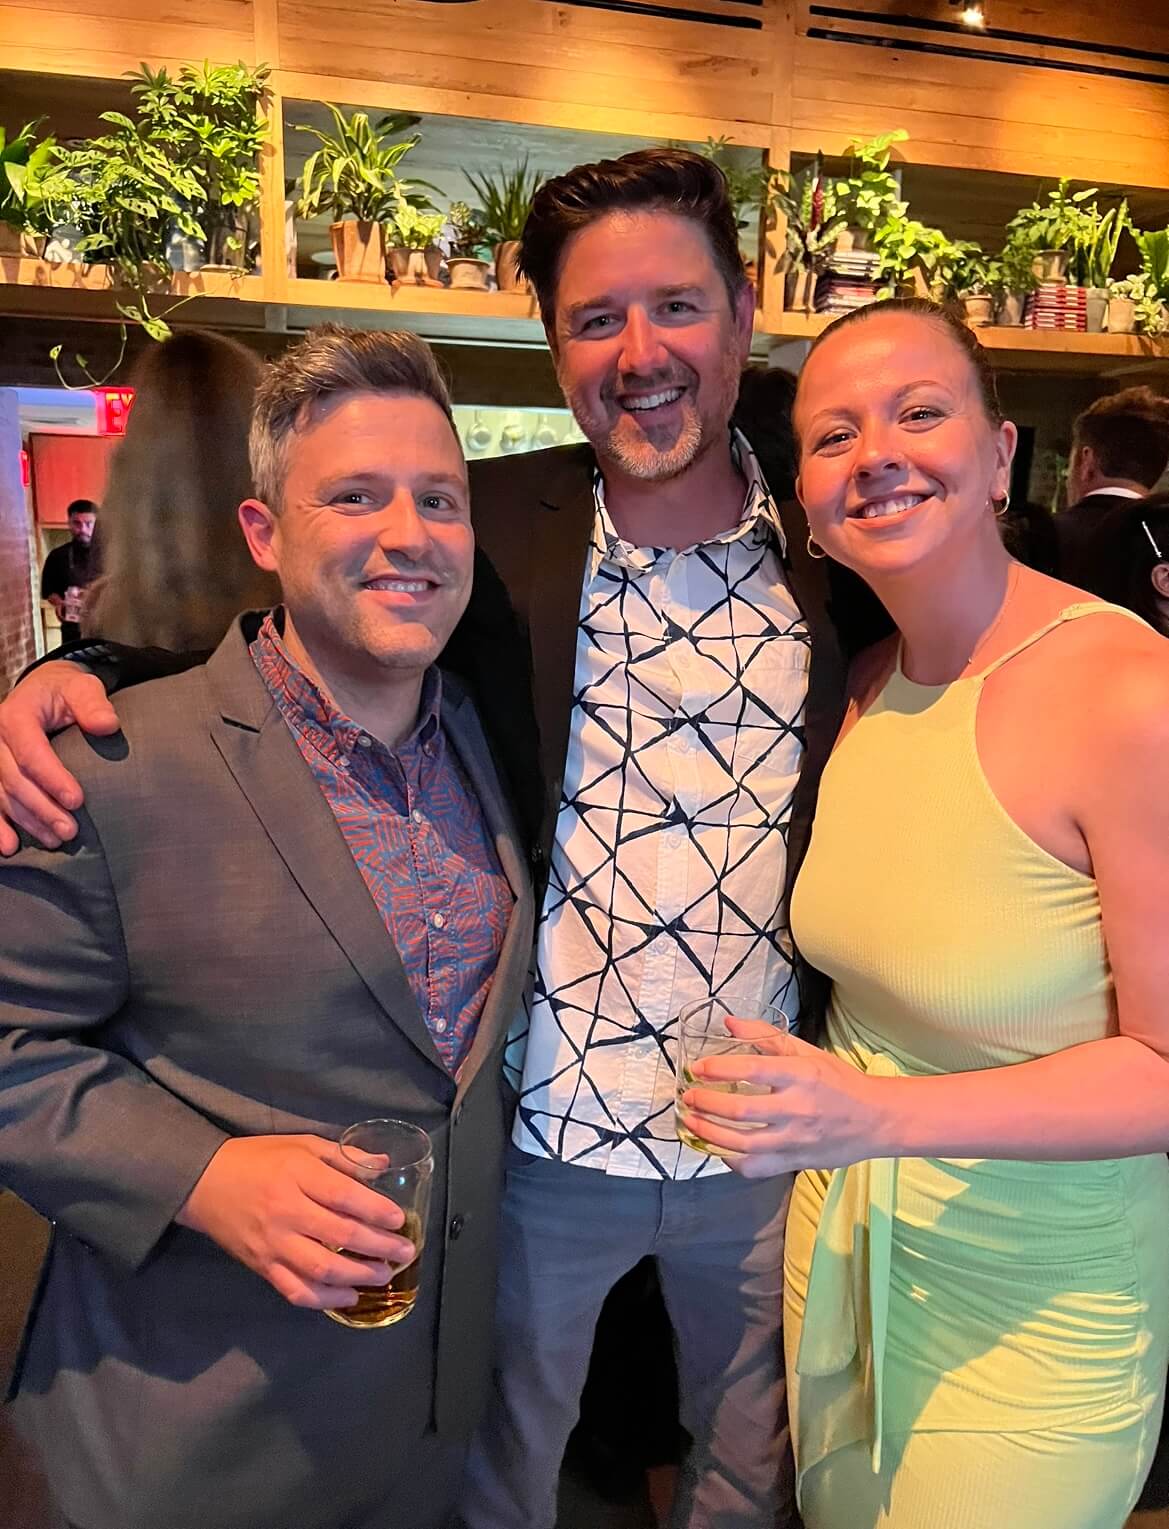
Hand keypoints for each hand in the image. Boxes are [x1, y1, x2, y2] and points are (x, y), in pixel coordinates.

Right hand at [0, 663, 120, 854]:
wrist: (42, 691)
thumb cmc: (64, 691)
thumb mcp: (81, 687)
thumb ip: (92, 703)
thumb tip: (106, 725)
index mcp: (15, 717)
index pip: (31, 752)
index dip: (52, 778)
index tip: (77, 800)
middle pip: (14, 780)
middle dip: (42, 808)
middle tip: (71, 830)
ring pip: (2, 796)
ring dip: (27, 822)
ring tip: (56, 839)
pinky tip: (10, 847)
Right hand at [175, 1135, 417, 1310]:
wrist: (202, 1183)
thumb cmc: (257, 1159)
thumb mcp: (300, 1145)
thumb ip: (342, 1156)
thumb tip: (382, 1165)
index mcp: (297, 1175)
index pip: (344, 1196)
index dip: (376, 1211)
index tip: (400, 1220)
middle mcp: (286, 1212)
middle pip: (340, 1236)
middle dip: (379, 1247)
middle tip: (405, 1252)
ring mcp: (273, 1244)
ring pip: (321, 1269)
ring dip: (359, 1277)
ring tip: (383, 1275)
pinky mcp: (262, 1267)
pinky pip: (296, 1291)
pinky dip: (325, 1300)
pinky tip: (350, 1297)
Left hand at [679, 1019, 880, 1177]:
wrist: (877, 1120)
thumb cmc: (839, 1082)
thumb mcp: (807, 1052)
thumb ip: (766, 1038)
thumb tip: (729, 1023)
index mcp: (801, 1075)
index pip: (751, 1069)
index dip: (718, 1069)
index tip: (697, 1069)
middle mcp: (797, 1108)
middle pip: (740, 1110)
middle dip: (706, 1103)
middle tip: (687, 1097)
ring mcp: (795, 1140)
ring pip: (742, 1143)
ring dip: (709, 1133)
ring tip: (691, 1121)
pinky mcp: (795, 1162)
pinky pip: (756, 1167)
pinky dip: (732, 1160)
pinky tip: (719, 1148)